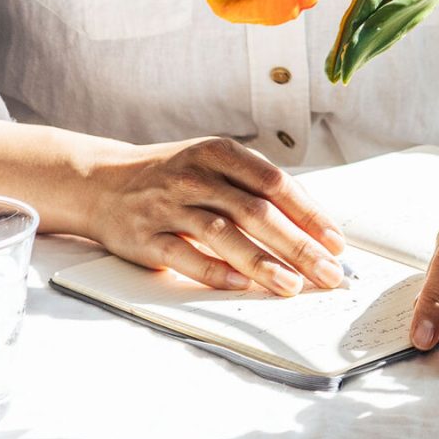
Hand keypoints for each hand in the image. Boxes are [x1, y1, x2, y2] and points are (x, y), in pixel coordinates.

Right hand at [86, 135, 347, 294]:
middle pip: (257, 211)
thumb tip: (309, 224)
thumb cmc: (171, 175)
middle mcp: (196, 176)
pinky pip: (186, 257)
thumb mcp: (212, 163)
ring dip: (263, 263)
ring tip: (292, 286)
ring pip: (224, 235)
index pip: (275, 183)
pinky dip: (216, 272)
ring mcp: (170, 207)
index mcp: (219, 152)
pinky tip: (242, 285)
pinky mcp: (147, 238)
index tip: (336, 242)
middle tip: (329, 273)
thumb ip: (253, 186)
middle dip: (298, 245)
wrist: (102, 181)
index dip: (309, 213)